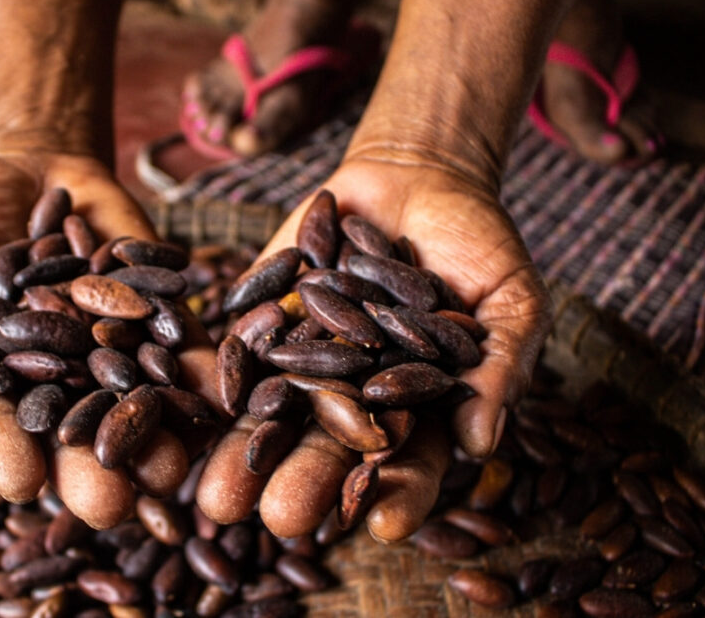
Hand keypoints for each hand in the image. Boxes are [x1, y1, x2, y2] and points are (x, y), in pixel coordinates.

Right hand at [0, 152, 218, 527]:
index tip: (22, 482)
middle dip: (90, 466)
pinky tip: (216, 394)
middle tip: (112, 504)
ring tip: (173, 468)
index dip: (2, 451)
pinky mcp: (151, 313)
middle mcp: (50, 374)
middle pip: (68, 429)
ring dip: (153, 435)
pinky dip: (195, 369)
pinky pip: (175, 343)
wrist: (35, 168)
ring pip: (129, 399)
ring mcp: (105, 346)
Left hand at [196, 155, 549, 540]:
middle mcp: (353, 396)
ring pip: (273, 416)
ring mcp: (304, 359)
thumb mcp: (509, 299)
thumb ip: (499, 369)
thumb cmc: (476, 246)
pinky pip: (239, 352)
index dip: (401, 494)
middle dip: (304, 483)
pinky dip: (219, 379)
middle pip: (328, 450)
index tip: (385, 527)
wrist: (413, 177)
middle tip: (282, 520)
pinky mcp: (264, 319)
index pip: (411, 463)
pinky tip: (195, 410)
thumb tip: (480, 446)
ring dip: (244, 457)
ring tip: (219, 498)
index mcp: (415, 408)